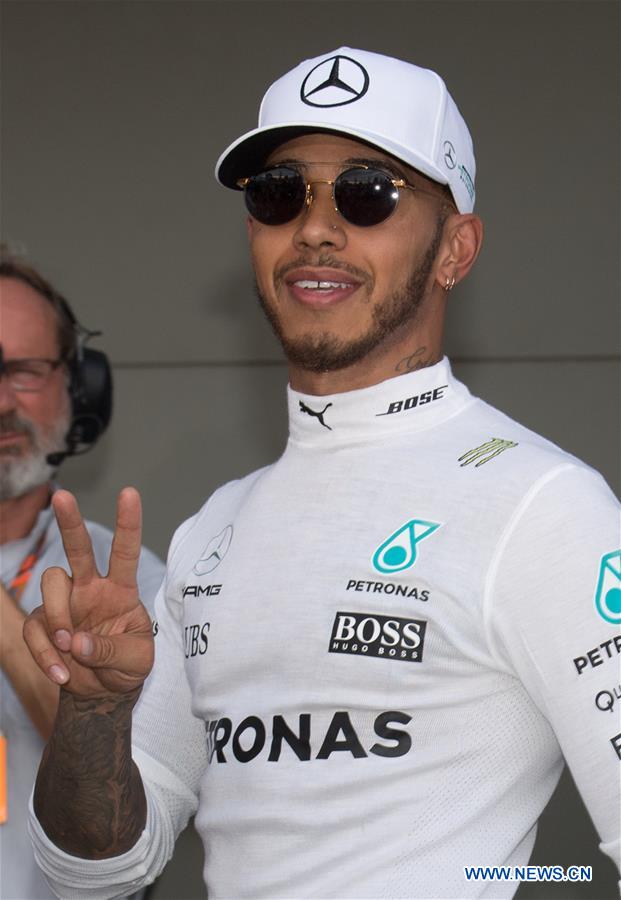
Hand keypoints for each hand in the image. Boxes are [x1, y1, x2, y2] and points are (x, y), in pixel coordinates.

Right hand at [23, 488, 153, 699]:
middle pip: (79, 549)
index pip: (125, 552)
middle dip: (70, 522)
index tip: (129, 493)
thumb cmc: (128, 665)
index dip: (128, 523)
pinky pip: (35, 629)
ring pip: (52, 582)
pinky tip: (61, 673)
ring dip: (59, 616)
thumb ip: (112, 650)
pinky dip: (45, 654)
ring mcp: (65, 604)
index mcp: (121, 590)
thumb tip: (77, 642)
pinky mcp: (44, 624)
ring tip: (70, 648)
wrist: (103, 692)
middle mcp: (91, 589)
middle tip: (62, 496)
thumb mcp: (136, 661)